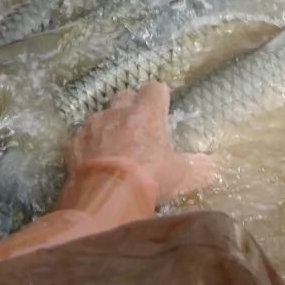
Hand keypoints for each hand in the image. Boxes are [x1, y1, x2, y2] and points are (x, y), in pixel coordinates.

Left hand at [66, 82, 214, 205]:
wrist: (106, 196)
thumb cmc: (149, 178)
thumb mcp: (182, 175)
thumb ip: (198, 167)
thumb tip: (210, 165)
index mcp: (147, 112)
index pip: (155, 88)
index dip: (159, 99)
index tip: (162, 112)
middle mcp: (118, 111)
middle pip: (125, 97)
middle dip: (131, 108)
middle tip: (139, 132)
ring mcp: (92, 125)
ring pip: (101, 117)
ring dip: (108, 128)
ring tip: (114, 150)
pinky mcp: (73, 143)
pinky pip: (82, 139)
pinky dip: (88, 147)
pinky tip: (93, 164)